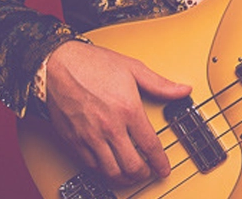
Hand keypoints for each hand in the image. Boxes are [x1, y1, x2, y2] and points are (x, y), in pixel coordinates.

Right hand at [45, 41, 190, 185]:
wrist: (59, 64)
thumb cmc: (93, 64)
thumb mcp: (133, 68)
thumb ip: (160, 84)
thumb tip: (182, 90)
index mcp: (128, 109)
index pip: (150, 146)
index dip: (160, 162)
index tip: (163, 168)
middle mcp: (110, 127)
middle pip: (132, 166)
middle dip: (144, 173)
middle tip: (148, 172)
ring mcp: (91, 137)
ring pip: (112, 172)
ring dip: (125, 177)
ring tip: (130, 173)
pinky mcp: (74, 141)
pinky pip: (92, 166)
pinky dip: (104, 171)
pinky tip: (109, 165)